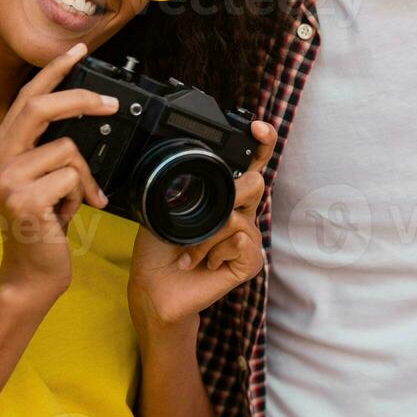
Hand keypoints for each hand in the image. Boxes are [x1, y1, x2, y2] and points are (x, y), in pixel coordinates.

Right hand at [0, 43, 118, 300]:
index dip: (54, 71)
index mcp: (3, 148)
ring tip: (72, 201)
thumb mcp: (44, 179)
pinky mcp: (23, 199)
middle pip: (41, 108)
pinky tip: (66, 215)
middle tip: (111, 104)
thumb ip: (53, 149)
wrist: (32, 272)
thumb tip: (89, 115)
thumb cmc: (43, 225)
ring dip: (83, 178)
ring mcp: (7, 178)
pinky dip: (81, 196)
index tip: (80, 49)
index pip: (28, 97)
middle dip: (81, 99)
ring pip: (67, 150)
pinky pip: (72, 177)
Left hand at [127, 121, 274, 333]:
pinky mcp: (249, 262)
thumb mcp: (164, 208)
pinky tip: (205, 263)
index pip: (252, 164)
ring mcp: (248, 238)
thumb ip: (184, 189)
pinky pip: (241, 242)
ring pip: (238, 217)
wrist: (154, 287)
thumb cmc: (159, 249)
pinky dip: (215, 252)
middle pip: (255, 184)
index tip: (259, 128)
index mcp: (224, 196)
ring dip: (205, 237)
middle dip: (228, 195)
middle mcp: (241, 213)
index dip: (262, 144)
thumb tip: (192, 175)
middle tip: (202, 215)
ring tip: (190, 251)